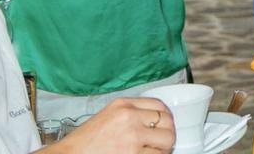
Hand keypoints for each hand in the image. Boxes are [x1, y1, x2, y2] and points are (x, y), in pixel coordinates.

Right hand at [39, 97, 174, 153]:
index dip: (166, 117)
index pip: (159, 105)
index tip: (166, 124)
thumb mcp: (108, 116)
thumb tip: (153, 121)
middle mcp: (130, 117)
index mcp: (122, 105)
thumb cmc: (85, 141)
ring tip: (154, 152)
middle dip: (167, 134)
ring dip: (164, 149)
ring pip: (167, 142)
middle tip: (161, 142)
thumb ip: (129, 114)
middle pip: (168, 123)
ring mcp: (133, 137)